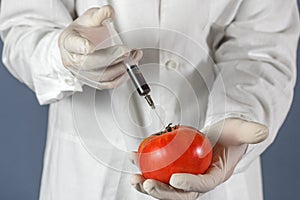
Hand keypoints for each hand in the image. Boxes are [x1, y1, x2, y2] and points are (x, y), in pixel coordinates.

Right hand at [58, 6, 142, 88]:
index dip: (82, 47)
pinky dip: (121, 78)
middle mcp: (72, 60)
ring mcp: (82, 73)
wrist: (79, 45)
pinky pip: (107, 84)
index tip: (91, 46)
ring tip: (133, 57)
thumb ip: (99, 15)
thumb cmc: (83, 33)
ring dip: (120, 68)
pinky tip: (129, 69)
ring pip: (101, 76)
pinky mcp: (92, 81)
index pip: (74, 45)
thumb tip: (108, 11)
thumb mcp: (89, 19)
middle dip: (111, 58)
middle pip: (89, 63)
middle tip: (126, 51)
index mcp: (69, 42)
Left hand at [130, 118, 268, 199]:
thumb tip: (261, 131)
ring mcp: (184, 175)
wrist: (219, 134)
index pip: (204, 183)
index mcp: (215, 173)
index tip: (176, 179)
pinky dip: (145, 167)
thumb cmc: (229, 134)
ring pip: (165, 186)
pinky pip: (159, 172)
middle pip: (180, 193)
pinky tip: (134, 159)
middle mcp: (198, 179)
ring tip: (134, 177)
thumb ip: (249, 131)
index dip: (190, 184)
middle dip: (162, 193)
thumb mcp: (240, 129)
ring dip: (148, 185)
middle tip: (147, 183)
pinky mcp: (174, 168)